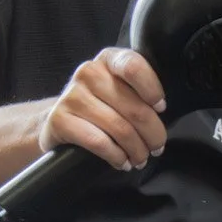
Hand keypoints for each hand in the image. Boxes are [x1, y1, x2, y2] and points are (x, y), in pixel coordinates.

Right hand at [41, 49, 167, 168]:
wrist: (61, 119)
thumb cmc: (101, 105)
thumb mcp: (120, 88)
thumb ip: (139, 90)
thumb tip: (161, 112)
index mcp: (109, 59)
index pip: (134, 67)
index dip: (152, 90)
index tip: (161, 108)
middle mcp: (89, 72)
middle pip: (134, 108)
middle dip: (153, 134)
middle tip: (157, 148)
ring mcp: (72, 96)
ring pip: (119, 128)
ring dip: (136, 150)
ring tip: (141, 159)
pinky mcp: (59, 120)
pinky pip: (99, 142)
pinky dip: (116, 156)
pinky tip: (122, 162)